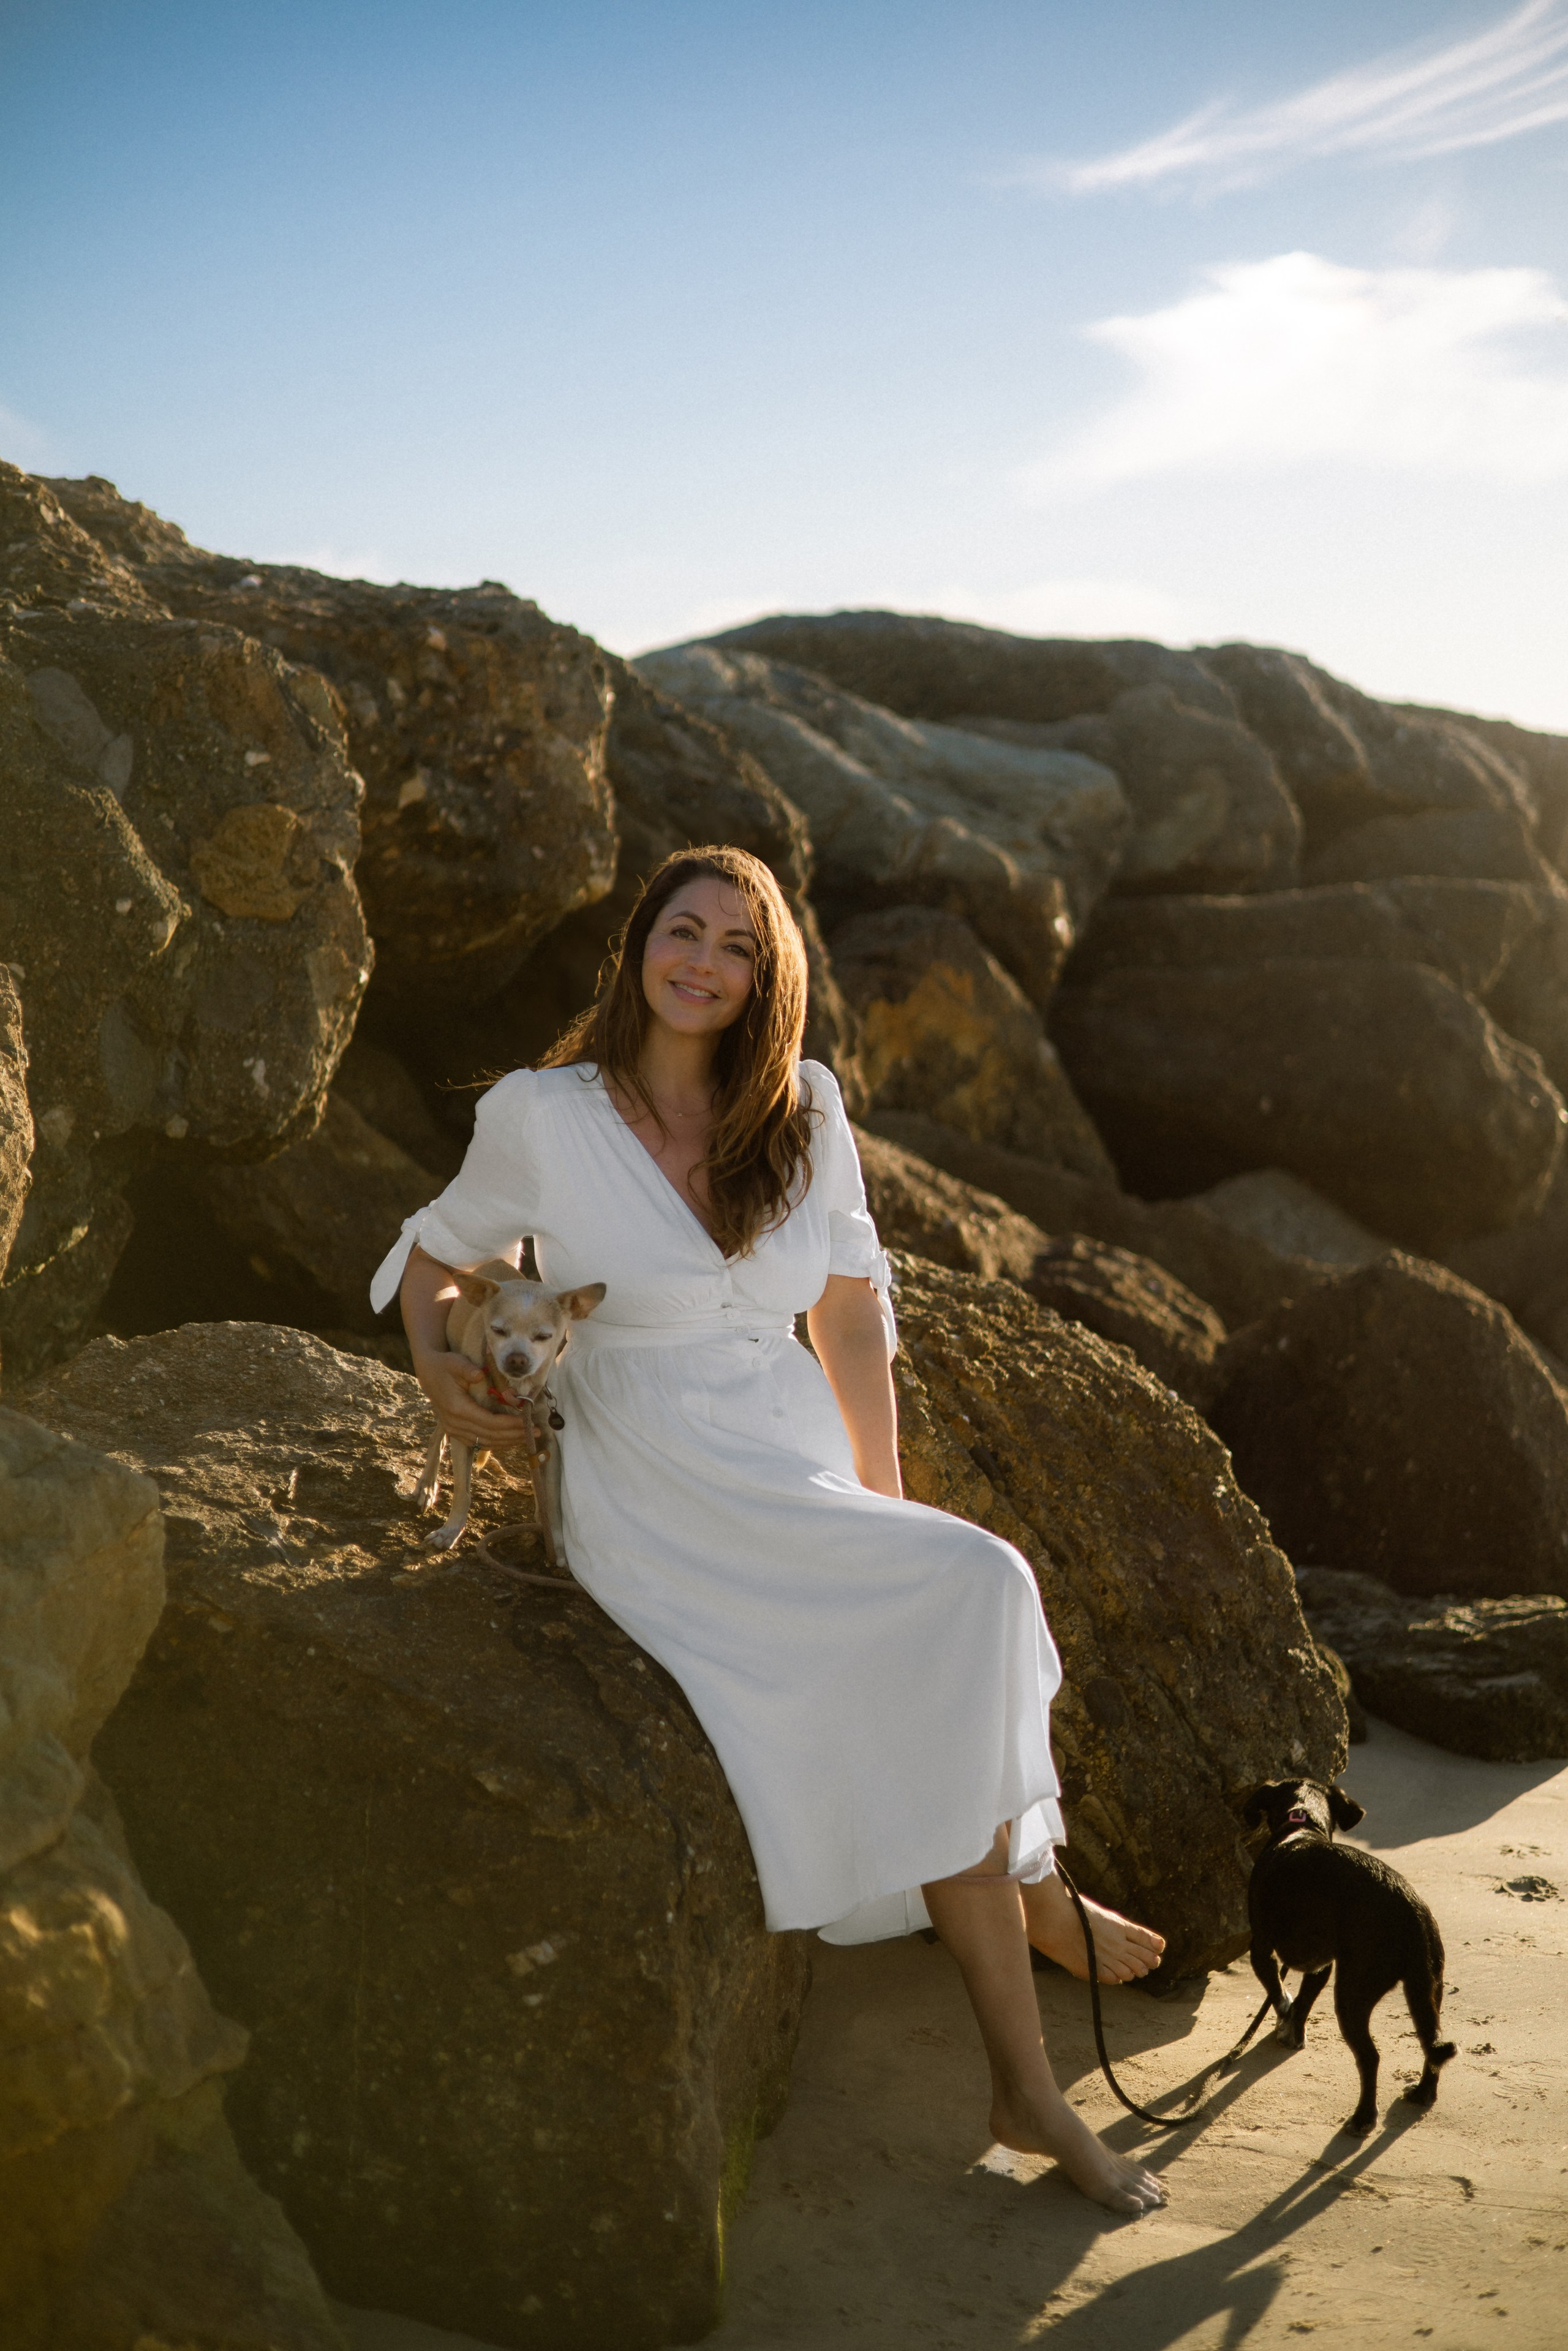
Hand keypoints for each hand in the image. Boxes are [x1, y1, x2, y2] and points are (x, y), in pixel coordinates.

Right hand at [413, 1350, 532, 1449]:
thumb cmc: (445, 1365)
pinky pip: (478, 1442)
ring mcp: (453, 1430)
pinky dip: (496, 1442)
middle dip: (514, 1435)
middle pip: (490, 1436)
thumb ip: (467, 1369)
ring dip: (507, 1441)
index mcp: (457, 1409)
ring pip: (485, 1442)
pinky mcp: (455, 1431)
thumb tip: (480, 1375)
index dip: (510, 1425)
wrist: (427, 1372)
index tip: (528, 1422)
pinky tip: (511, 1439)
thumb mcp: (455, 1362)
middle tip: (536, 1432)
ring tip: (528, 1437)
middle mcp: (455, 1424)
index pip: (489, 1423)